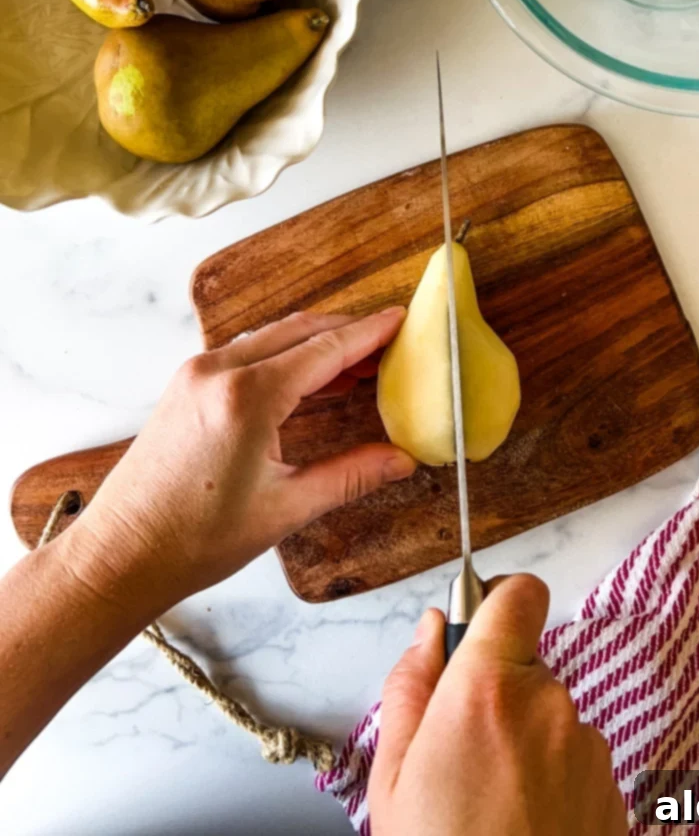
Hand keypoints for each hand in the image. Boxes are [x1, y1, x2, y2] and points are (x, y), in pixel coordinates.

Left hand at [64, 307, 415, 612]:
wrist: (121, 554)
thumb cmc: (195, 539)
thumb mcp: (286, 509)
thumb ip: (350, 476)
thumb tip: (402, 460)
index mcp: (247, 397)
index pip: (324, 350)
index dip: (368, 333)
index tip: (400, 320)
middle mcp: (218, 371)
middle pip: (299, 331)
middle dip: (347, 333)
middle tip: (389, 342)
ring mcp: (196, 373)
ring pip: (271, 338)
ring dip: (315, 342)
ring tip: (359, 362)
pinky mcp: (185, 385)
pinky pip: (246, 353)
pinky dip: (284, 355)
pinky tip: (310, 378)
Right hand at [369, 575, 626, 835]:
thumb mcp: (392, 776)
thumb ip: (410, 685)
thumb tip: (431, 630)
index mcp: (488, 688)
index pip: (516, 595)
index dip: (496, 604)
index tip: (477, 631)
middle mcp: (549, 706)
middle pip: (526, 668)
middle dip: (497, 698)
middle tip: (461, 759)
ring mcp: (588, 750)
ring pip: (551, 719)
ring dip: (526, 745)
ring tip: (492, 808)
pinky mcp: (614, 791)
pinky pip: (575, 761)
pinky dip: (553, 782)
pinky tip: (525, 827)